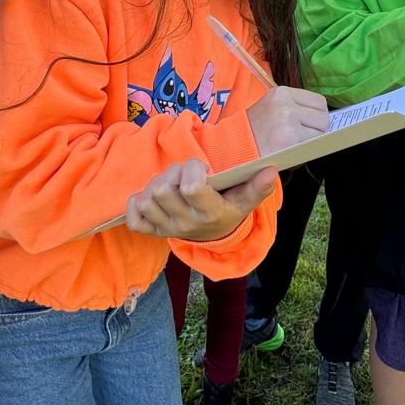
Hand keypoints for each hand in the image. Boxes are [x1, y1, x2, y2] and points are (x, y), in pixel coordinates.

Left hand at [124, 159, 277, 241]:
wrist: (215, 237)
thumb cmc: (228, 210)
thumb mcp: (245, 201)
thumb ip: (258, 187)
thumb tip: (271, 171)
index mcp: (209, 214)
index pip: (191, 187)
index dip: (193, 168)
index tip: (202, 168)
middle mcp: (186, 224)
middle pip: (163, 190)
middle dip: (172, 173)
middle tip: (184, 175)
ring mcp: (166, 230)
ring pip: (146, 199)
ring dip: (155, 184)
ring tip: (171, 184)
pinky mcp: (152, 233)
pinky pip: (133, 218)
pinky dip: (137, 203)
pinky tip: (152, 198)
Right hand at [245, 86, 329, 155]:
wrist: (232, 145)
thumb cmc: (254, 129)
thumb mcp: (272, 107)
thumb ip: (295, 106)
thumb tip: (323, 115)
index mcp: (282, 92)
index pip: (318, 101)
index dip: (317, 115)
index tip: (309, 124)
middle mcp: (286, 103)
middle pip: (323, 116)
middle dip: (318, 128)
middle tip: (302, 136)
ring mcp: (288, 120)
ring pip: (320, 131)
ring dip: (312, 140)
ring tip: (294, 142)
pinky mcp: (289, 138)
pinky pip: (311, 144)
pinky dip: (305, 149)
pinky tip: (291, 149)